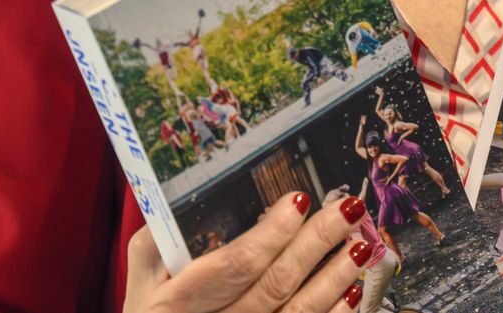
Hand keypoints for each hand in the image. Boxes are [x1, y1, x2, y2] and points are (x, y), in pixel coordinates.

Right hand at [122, 191, 371, 312]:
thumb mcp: (142, 283)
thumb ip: (155, 244)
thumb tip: (178, 200)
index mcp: (176, 302)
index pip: (233, 266)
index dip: (270, 235)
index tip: (298, 201)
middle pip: (273, 285)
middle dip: (316, 244)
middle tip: (348, 210)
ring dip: (334, 278)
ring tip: (360, 245)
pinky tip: (352, 291)